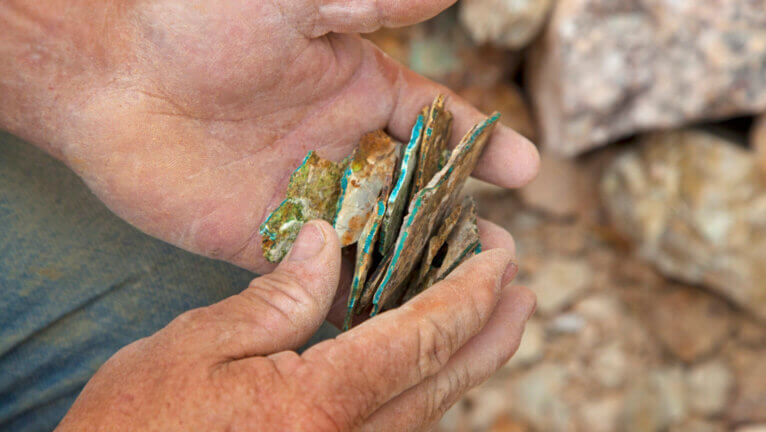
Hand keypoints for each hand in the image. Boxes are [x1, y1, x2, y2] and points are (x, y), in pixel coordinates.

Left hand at [0, 0, 538, 272]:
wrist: (108, 69)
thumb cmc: (201, 18)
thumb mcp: (302, 0)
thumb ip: (376, 3)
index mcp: (354, 87)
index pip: (433, 121)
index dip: (480, 144)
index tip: (522, 168)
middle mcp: (336, 146)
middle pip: (412, 191)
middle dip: (456, 218)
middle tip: (499, 251)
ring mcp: (301, 195)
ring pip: (374, 239)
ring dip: (415, 266)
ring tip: (462, 294)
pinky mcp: (260, 238)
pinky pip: (316, 273)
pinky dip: (350, 295)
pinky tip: (386, 320)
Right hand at [56, 221, 535, 430]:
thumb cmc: (136, 426)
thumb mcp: (196, 346)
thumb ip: (276, 298)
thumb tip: (327, 244)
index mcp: (321, 402)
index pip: (423, 335)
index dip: (470, 292)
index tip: (501, 257)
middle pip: (446, 380)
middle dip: (493, 331)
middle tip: (520, 290)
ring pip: (431, 410)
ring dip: (467, 360)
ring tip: (487, 318)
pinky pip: (399, 426)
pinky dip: (427, 388)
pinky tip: (426, 363)